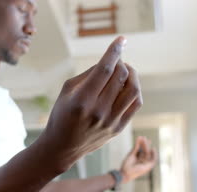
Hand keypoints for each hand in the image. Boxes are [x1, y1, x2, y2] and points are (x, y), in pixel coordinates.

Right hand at [38, 36, 142, 173]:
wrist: (62, 147)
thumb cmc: (62, 115)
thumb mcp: (67, 91)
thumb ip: (88, 75)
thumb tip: (110, 62)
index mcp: (82, 101)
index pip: (104, 70)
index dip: (114, 52)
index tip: (120, 40)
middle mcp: (98, 112)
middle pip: (120, 77)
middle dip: (120, 62)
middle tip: (116, 59)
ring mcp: (110, 122)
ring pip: (133, 89)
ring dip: (131, 74)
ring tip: (124, 70)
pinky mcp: (118, 128)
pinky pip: (135, 103)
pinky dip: (134, 90)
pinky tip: (127, 85)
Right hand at [120, 136, 156, 182]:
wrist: (126, 173)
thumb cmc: (137, 171)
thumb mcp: (147, 167)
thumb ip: (152, 159)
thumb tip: (153, 149)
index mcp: (146, 163)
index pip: (150, 155)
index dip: (152, 152)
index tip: (153, 148)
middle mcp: (141, 159)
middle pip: (145, 150)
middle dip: (146, 145)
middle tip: (146, 139)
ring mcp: (136, 156)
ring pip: (140, 148)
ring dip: (141, 142)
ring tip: (142, 137)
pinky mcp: (131, 154)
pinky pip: (135, 147)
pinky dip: (137, 143)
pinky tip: (138, 138)